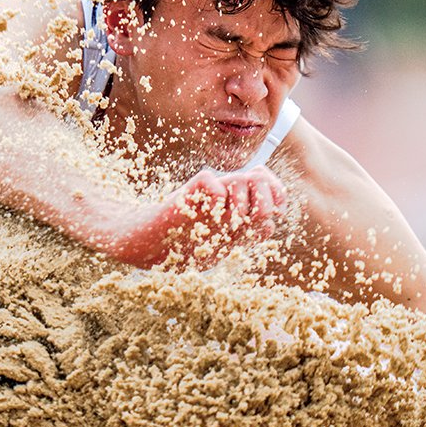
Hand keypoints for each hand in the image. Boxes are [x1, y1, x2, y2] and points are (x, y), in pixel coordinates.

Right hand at [96, 167, 286, 268]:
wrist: (148, 249)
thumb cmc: (182, 247)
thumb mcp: (221, 245)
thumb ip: (245, 233)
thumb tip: (270, 223)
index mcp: (235, 204)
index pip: (268, 184)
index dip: (277, 194)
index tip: (275, 210)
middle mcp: (224, 194)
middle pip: (260, 177)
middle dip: (265, 199)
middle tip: (252, 219)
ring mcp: (206, 193)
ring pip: (241, 178)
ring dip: (242, 204)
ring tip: (227, 222)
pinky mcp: (188, 192)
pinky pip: (212, 182)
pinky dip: (216, 199)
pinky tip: (207, 214)